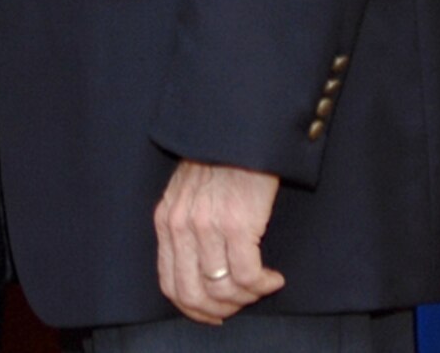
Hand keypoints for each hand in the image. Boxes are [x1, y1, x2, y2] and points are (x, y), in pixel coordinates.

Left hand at [153, 159, 285, 324]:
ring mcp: (207, 226)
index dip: (194, 308)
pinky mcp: (238, 225)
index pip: (170, 284)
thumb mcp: (187, 190)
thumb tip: (200, 269)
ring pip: (223, 290)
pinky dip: (263, 285)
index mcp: (166, 220)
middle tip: (242, 304)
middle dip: (220, 309)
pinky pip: (248, 277)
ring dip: (246, 298)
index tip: (215, 312)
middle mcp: (181, 226)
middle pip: (192, 295)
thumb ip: (185, 225)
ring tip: (262, 286)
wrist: (240, 127)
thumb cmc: (220, 157)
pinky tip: (274, 277)